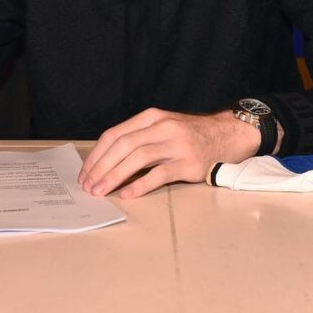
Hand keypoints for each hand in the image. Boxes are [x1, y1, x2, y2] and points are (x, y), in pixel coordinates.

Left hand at [78, 108, 261, 199]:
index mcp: (152, 117)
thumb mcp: (163, 127)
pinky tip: (127, 194)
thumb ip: (139, 137)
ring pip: (137, 158)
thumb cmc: (189, 135)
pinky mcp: (188, 163)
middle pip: (123, 145)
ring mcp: (176, 144)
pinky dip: (140, 185)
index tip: (85, 173)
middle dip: (101, 167)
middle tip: (88, 186)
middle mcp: (162, 127)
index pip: (115, 134)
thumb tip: (106, 162)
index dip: (97, 155)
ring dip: (114, 176)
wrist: (226, 135)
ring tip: (101, 191)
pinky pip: (159, 174)